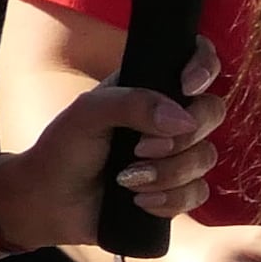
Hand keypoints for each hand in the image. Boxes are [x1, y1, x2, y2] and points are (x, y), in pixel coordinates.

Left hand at [0, 39, 221, 246]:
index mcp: (151, 88)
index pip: (197, 60)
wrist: (48, 201)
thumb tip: (183, 120)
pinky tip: (139, 202)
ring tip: (127, 180)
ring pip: (206, 157)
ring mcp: (175, 156)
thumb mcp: (89, 113)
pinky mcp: (175, 192)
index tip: (187, 87)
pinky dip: (170, 199)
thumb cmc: (63, 148)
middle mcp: (169, 118)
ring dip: (168, 173)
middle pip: (212, 112)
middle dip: (181, 137)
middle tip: (140, 148)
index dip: (204, 68)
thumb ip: (133, 103)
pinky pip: (198, 193)